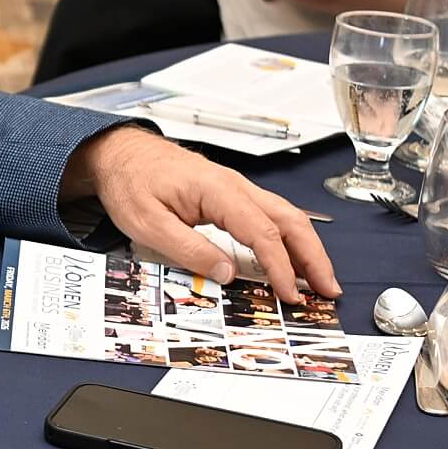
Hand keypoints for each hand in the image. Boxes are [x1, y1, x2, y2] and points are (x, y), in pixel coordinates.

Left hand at [63, 126, 340, 302]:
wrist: (118, 152)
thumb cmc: (129, 182)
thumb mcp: (147, 223)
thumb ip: (188, 249)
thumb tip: (228, 274)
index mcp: (217, 190)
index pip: (262, 232)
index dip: (281, 267)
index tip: (291, 295)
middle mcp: (234, 186)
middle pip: (289, 220)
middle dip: (314, 257)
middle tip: (329, 290)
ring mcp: (235, 188)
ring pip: (285, 216)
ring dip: (306, 248)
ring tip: (319, 281)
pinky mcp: (230, 194)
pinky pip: (269, 216)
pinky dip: (288, 239)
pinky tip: (292, 258)